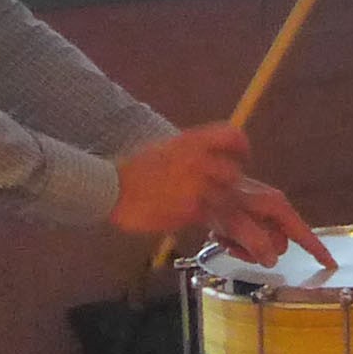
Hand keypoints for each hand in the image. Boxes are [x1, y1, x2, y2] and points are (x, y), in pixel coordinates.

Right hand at [109, 123, 250, 235]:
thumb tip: (214, 157)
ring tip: (202, 204)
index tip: (242, 156)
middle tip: (218, 188)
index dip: (241, 147)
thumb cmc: (135, 168)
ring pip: (226, 197)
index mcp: (193, 141)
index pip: (232, 136)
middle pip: (234, 172)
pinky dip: (202, 217)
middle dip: (229, 182)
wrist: (111, 188)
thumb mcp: (167, 148)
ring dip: (218, 203)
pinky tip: (187, 214)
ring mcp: (197, 187)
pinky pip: (209, 216)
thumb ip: (193, 151)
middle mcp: (199, 161)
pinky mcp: (191, 211)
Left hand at [204, 175, 329, 269]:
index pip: (303, 232)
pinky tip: (217, 231)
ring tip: (222, 236)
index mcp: (276, 205)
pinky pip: (249, 237)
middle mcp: (272, 207)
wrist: (191, 178)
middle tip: (234, 246)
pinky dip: (234, 239)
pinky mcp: (246, 213)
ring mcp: (259, 210)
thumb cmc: (212, 195)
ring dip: (242, 246)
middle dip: (258, 250)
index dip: (317, 249)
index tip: (330, 264)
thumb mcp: (233, 221)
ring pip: (262, 243)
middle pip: (278, 243)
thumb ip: (255, 241)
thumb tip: (272, 260)